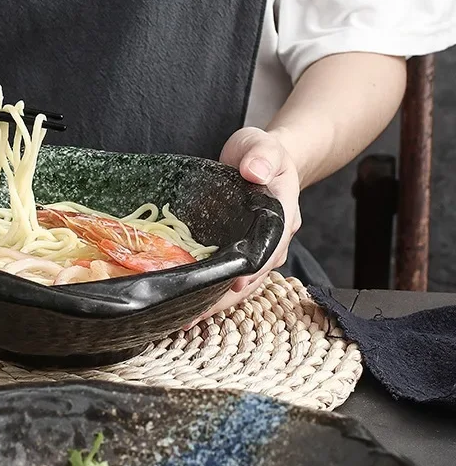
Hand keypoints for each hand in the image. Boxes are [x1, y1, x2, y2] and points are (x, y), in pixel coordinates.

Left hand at [186, 127, 301, 326]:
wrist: (260, 162)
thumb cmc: (260, 154)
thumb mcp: (261, 144)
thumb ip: (261, 154)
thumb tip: (255, 171)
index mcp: (282, 216)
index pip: (270, 247)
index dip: (254, 267)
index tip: (236, 284)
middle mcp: (273, 242)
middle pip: (253, 277)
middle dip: (225, 298)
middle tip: (194, 315)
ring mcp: (256, 254)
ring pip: (240, 286)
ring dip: (215, 304)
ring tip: (184, 320)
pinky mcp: (239, 257)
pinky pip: (227, 281)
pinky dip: (209, 296)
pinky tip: (186, 309)